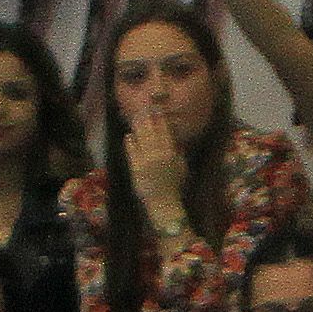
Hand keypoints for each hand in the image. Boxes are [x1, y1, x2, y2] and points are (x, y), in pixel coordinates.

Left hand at [124, 108, 186, 228]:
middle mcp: (159, 154)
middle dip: (148, 119)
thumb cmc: (175, 185)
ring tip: (136, 118)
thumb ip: (179, 152)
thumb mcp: (182, 167)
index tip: (158, 111)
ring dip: (138, 127)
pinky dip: (130, 141)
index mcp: (171, 153)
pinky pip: (131, 149)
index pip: (165, 131)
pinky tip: (129, 135)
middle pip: (151, 131)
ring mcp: (146, 160)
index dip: (161, 119)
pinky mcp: (135, 166)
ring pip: (141, 138)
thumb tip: (174, 137)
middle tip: (144, 109)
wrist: (163, 202)